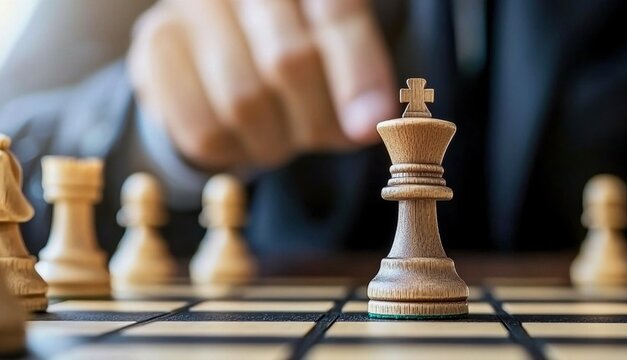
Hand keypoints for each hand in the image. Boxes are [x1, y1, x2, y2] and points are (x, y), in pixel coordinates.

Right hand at [128, 0, 396, 170]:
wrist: (218, 49)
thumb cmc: (297, 51)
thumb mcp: (340, 59)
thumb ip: (359, 82)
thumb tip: (366, 124)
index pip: (337, 14)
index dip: (357, 74)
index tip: (368, 125)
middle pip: (289, 60)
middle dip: (316, 117)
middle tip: (323, 138)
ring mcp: (191, 6)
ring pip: (244, 101)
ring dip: (275, 141)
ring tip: (282, 136)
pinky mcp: (154, 45)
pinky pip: (202, 128)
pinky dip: (234, 152)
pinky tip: (244, 138)